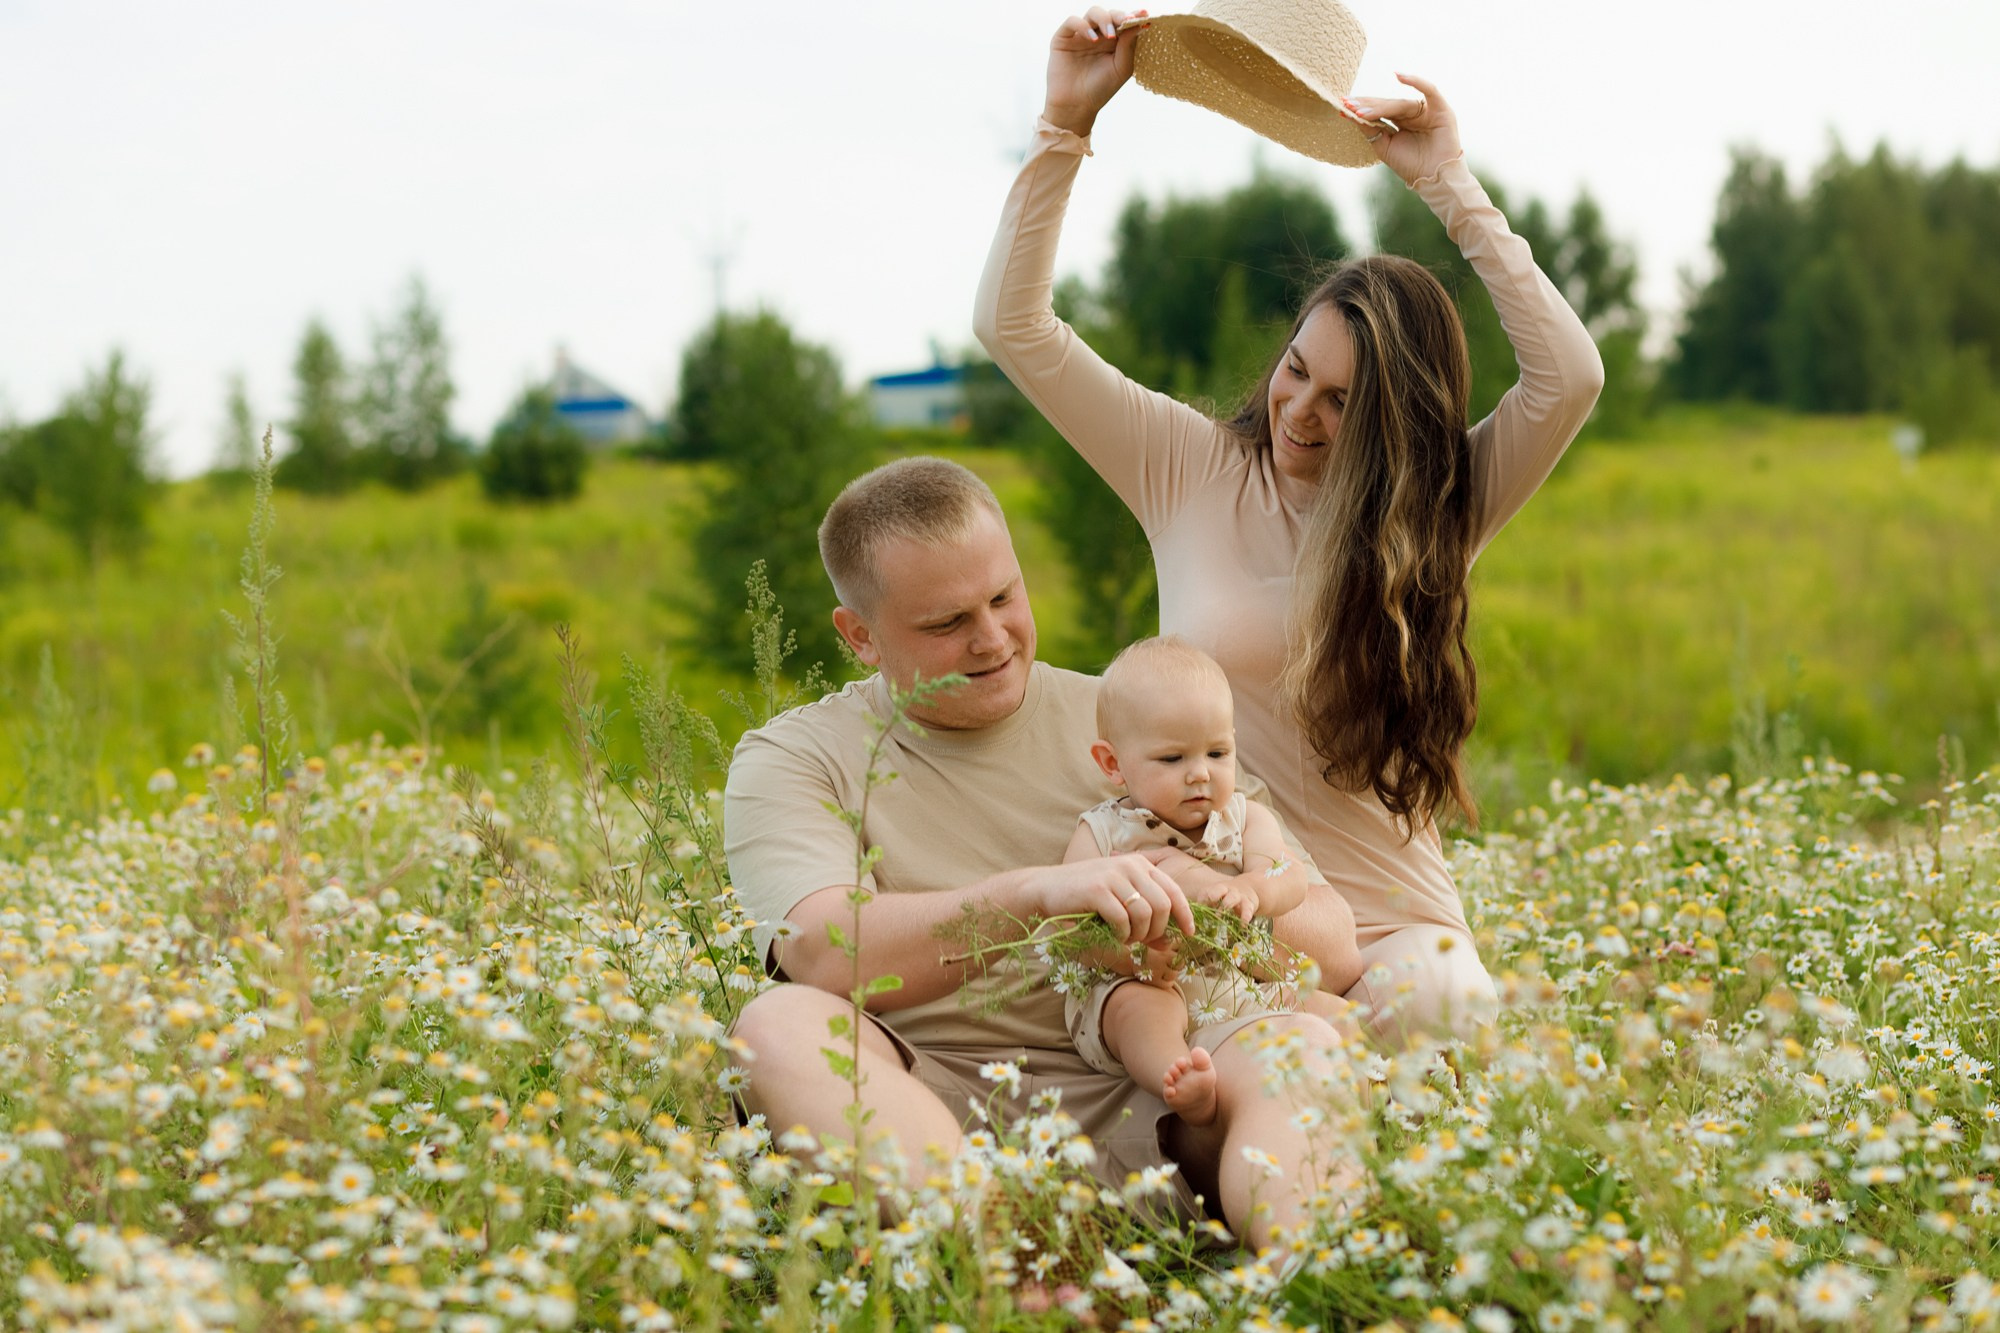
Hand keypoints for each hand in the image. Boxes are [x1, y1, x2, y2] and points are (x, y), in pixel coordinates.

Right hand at [1031, 852, 1193, 946]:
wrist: (1046, 888)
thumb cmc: (1085, 897)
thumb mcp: (1119, 898)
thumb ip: (1145, 914)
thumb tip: (1169, 943)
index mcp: (1140, 864)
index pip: (1173, 890)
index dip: (1185, 915)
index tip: (1188, 934)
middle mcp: (1130, 865)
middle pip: (1163, 905)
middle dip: (1157, 931)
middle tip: (1142, 941)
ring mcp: (1113, 876)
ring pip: (1145, 914)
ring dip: (1138, 934)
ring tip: (1125, 938)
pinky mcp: (1097, 889)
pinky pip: (1122, 919)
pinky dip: (1121, 934)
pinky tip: (1112, 934)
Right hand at [1043, 7, 1148, 138]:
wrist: (1076, 106)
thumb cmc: (1100, 90)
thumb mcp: (1121, 69)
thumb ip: (1129, 46)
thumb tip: (1138, 24)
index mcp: (1114, 42)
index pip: (1124, 22)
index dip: (1134, 16)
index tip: (1144, 14)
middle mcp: (1098, 36)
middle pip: (1110, 14)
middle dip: (1120, 15)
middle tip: (1126, 21)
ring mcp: (1081, 35)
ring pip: (1093, 12)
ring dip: (1104, 19)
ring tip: (1109, 36)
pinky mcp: (1063, 38)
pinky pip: (1072, 21)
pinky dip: (1083, 26)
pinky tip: (1092, 39)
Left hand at [1191, 875, 1257, 924]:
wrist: (1249, 888)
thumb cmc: (1226, 898)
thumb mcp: (1216, 899)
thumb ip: (1205, 909)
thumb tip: (1190, 923)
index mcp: (1215, 889)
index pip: (1205, 892)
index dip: (1201, 899)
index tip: (1197, 908)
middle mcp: (1226, 890)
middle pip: (1218, 889)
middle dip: (1213, 895)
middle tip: (1208, 901)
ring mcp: (1238, 896)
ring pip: (1232, 898)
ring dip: (1226, 905)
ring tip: (1219, 916)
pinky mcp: (1249, 903)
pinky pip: (1247, 909)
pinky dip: (1245, 917)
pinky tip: (1242, 925)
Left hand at [1345, 72, 1461, 185]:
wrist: (1433, 179)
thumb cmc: (1410, 165)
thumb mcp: (1384, 146)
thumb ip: (1371, 129)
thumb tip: (1352, 114)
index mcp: (1400, 122)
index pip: (1380, 111)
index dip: (1363, 108)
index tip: (1343, 106)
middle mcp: (1412, 114)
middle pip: (1387, 105)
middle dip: (1367, 105)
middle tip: (1347, 104)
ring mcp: (1427, 110)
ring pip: (1400, 104)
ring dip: (1380, 107)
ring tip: (1360, 112)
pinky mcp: (1441, 109)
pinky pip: (1429, 90)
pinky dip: (1416, 82)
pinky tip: (1399, 75)